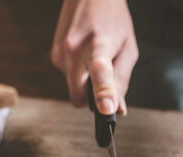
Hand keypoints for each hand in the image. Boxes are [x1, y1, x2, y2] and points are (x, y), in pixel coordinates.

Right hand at [51, 0, 137, 114]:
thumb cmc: (113, 20)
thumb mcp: (128, 49)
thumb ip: (122, 80)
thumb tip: (117, 110)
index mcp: (99, 44)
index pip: (99, 71)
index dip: (103, 92)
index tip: (106, 109)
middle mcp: (74, 49)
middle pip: (78, 97)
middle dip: (91, 100)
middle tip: (106, 87)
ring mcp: (61, 53)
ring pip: (74, 89)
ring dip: (87, 83)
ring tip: (97, 59)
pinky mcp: (54, 56)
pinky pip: (69, 79)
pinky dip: (80, 74)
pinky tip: (85, 55)